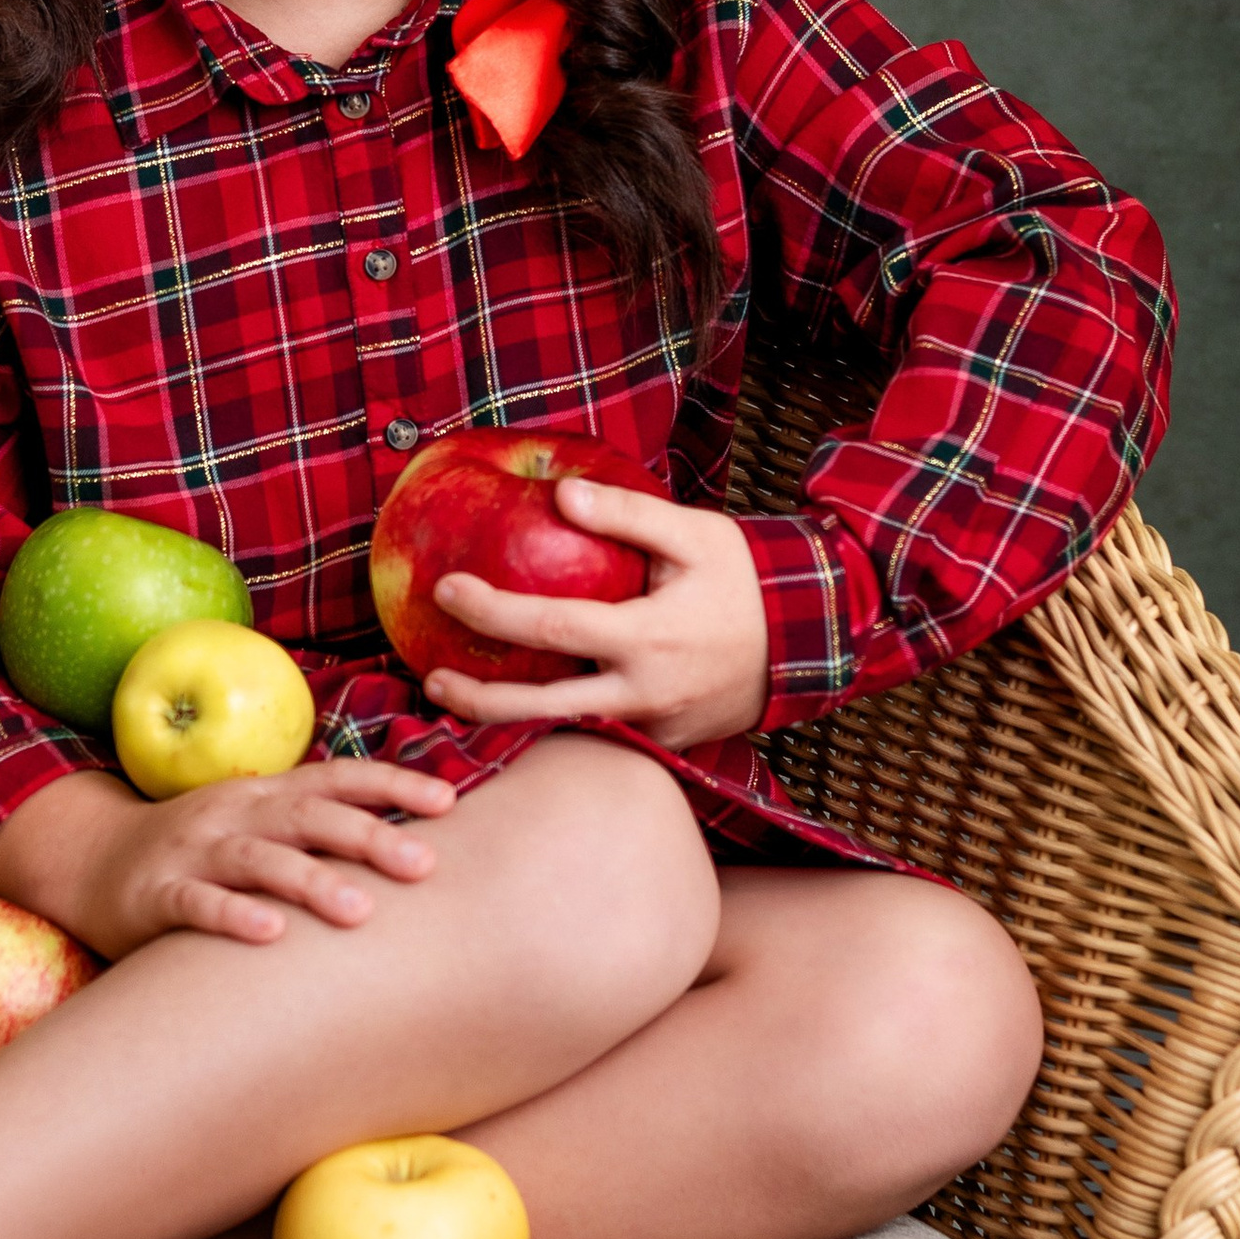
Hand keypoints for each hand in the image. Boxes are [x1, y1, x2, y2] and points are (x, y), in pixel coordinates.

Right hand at [0, 758, 458, 955]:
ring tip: (361, 912)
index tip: (450, 799)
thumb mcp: (257, 826)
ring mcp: (194, 851)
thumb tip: (413, 840)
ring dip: (311, 882)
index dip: (392, 783)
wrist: (90, 861)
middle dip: (369, 835)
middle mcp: (235, 813)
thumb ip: (318, 829)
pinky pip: (198, 904)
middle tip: (425, 863)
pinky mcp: (156, 894)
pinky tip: (271, 936)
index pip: (337, 779)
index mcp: (265, 795)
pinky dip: (234, 918)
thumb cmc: (199, 851)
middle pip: (308, 817)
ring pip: (259, 860)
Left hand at [422, 481, 770, 749]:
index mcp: (647, 638)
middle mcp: (644, 693)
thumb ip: (626, 514)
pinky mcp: (661, 745)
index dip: (492, 611)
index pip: (551, 628)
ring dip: (508, 722)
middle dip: (477, 702)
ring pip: (565, 734)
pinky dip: (555, 726)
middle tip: (429, 680)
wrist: (810, 641)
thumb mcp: (694, 534)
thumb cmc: (747, 579)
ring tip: (456, 698)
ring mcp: (653, 728)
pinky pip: (597, 739)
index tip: (446, 589)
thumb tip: (561, 492)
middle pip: (540, 709)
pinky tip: (517, 705)